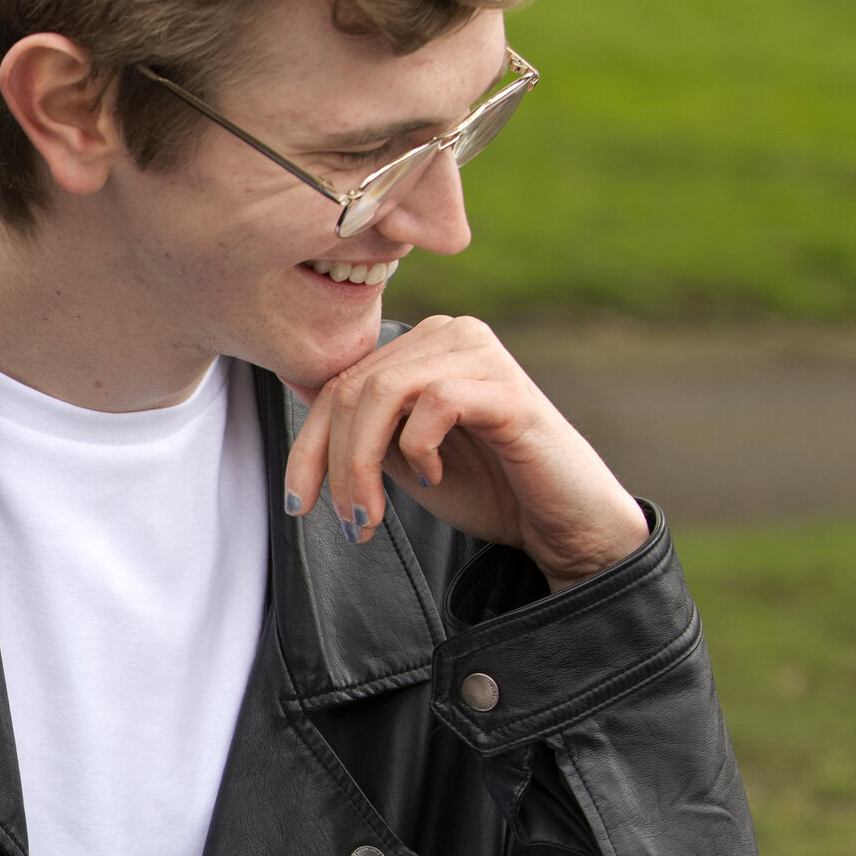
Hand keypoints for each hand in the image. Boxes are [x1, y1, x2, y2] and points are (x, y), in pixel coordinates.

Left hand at [284, 314, 647, 590]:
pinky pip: (435, 402)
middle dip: (335, 464)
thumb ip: (360, 424)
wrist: (559, 522)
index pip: (340, 382)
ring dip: (363, 465)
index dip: (307, 446)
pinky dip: (419, 448)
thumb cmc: (485, 486)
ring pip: (382, 393)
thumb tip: (296, 384)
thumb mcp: (401, 455)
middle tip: (348, 522)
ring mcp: (480, 353)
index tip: (298, 504)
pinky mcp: (507, 388)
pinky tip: (433, 477)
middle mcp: (449, 333)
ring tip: (372, 516)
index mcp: (421, 345)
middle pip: (353, 388)